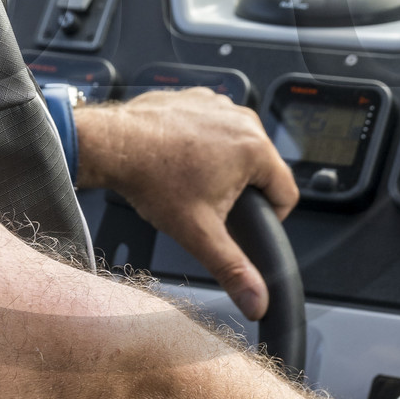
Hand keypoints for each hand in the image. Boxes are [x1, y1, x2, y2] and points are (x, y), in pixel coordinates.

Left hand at [74, 87, 298, 317]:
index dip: (268, 218)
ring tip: (190, 180)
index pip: (286, 193)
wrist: (112, 145)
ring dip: (222, 165)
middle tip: (207, 203)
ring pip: (237, 146)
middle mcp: (242, 119)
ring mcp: (218, 104)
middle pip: (262, 168)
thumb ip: (233, 269)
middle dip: (240, 190)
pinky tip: (178, 158)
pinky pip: (214, 127)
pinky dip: (202, 142)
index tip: (240, 222)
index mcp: (255, 148)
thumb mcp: (199, 233)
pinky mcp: (197, 97)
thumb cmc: (153, 180)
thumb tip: (258, 301)